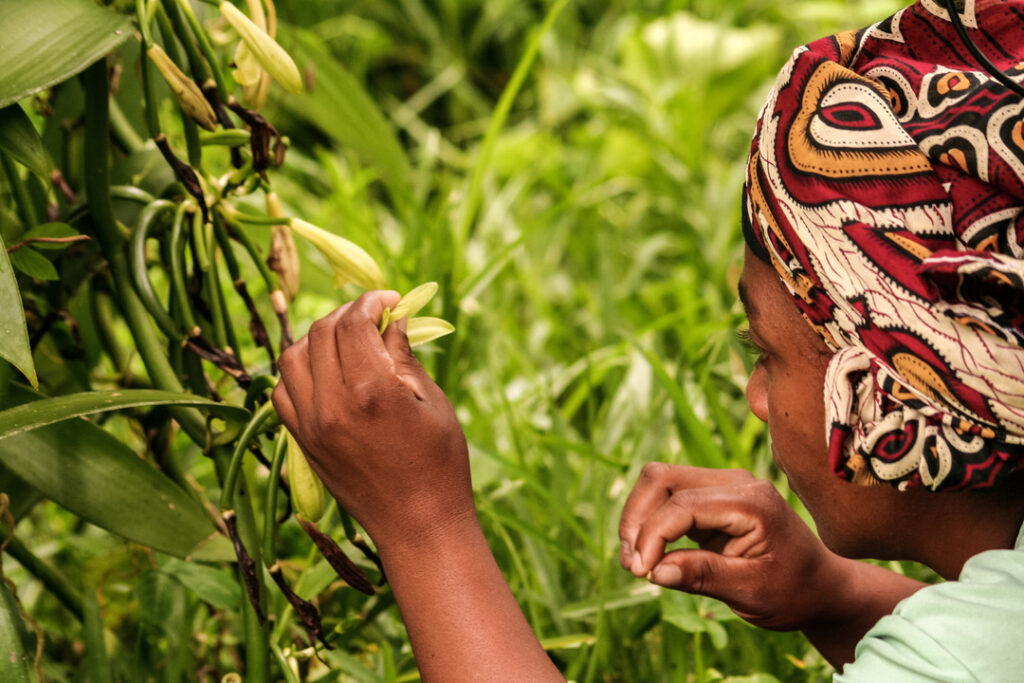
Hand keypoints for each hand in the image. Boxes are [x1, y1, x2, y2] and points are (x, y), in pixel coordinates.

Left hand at [272, 291, 473, 550]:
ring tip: (346, 341)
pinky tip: (325, 372)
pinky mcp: (302, 443)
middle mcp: (332, 404)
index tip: (390, 300)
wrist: (418, 526)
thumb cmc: (439, 464)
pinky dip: (299, 371)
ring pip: (293, 356)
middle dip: (348, 314)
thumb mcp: (431, 402)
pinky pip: (283, 391)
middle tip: (374, 317)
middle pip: (322, 332)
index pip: (354, 322)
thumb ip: (404, 355)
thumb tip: (392, 318)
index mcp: (371, 390)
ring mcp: (310, 425)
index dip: (371, 301)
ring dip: (318, 338)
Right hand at [619, 463, 843, 630]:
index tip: (641, 573)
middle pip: (661, 479)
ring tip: (636, 563)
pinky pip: (668, 498)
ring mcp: (722, 486)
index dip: (652, 536)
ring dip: (638, 520)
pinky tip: (650, 556)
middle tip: (633, 567)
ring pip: (659, 483)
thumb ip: (704, 576)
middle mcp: (734, 482)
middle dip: (637, 520)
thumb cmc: (795, 591)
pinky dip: (650, 523)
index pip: (682, 504)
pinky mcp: (711, 498)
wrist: (821, 587)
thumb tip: (654, 572)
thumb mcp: (753, 592)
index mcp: (751, 501)